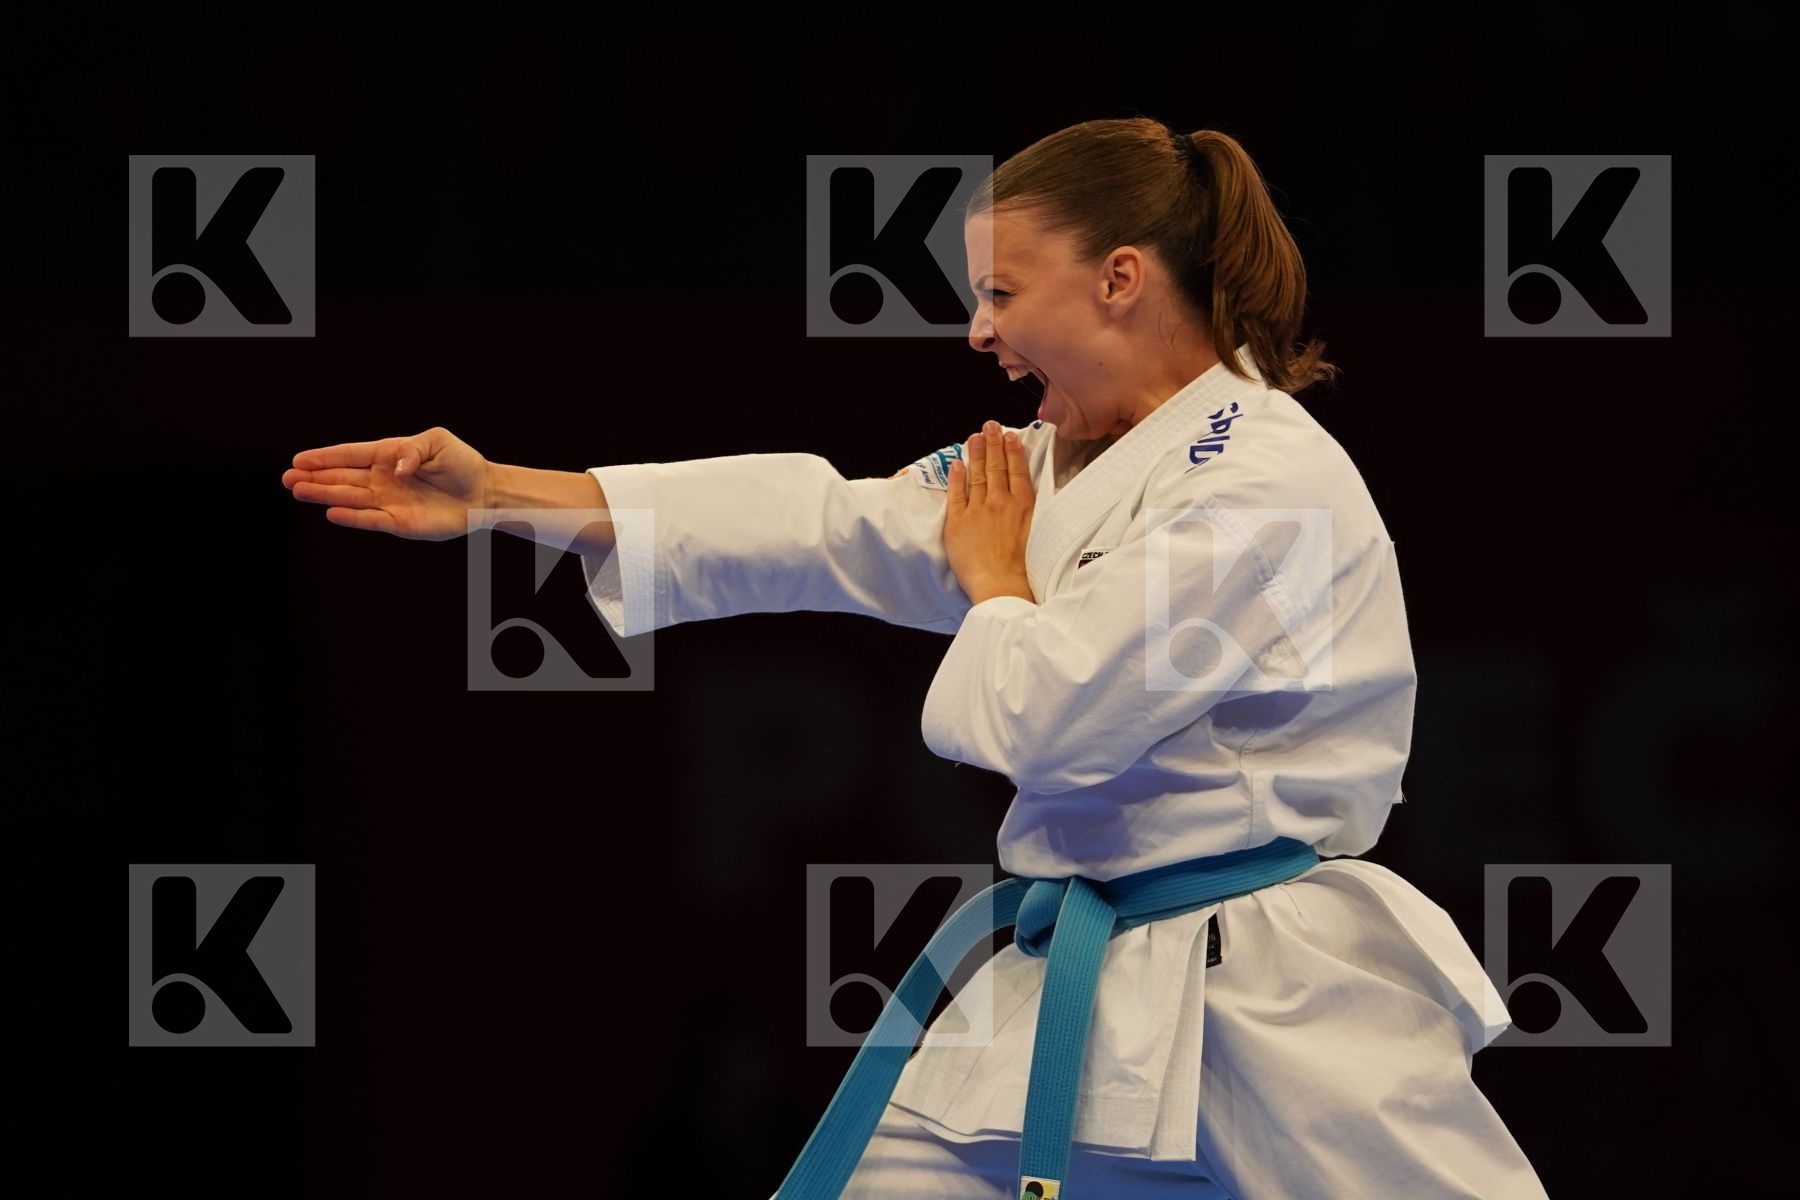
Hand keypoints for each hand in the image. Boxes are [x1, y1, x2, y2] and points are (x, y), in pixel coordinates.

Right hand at [283, 426, 491, 540]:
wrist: (484, 492)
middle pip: (342, 477)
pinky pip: (371, 519)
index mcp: (389, 456)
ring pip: (350, 498)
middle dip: (314, 477)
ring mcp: (389, 501)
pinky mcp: (400, 522)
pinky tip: (331, 512)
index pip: (350, 455)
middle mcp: (383, 479)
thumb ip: (413, 449)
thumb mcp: (438, 442)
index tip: (299, 459)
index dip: (324, 457)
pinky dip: (352, 517)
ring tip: (299, 491)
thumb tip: (395, 468)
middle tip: (287, 478)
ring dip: (324, 495)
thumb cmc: (461, 463)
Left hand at [944, 420, 1035, 603]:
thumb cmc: (1025, 569)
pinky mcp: (958, 523)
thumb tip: (1034, 496)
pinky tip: (956, 464)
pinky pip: (955, 494)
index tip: (1010, 436)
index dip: (1012, 450)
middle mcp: (1000, 502)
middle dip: (993, 443)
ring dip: (975, 453)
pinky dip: (956, 477)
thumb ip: (1035, 511)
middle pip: (995, 466)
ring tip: (974, 437)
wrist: (1002, 586)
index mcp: (1023, 504)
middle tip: (990, 425)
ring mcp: (977, 510)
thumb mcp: (1040, 533)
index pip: (1017, 470)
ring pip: (976, 474)